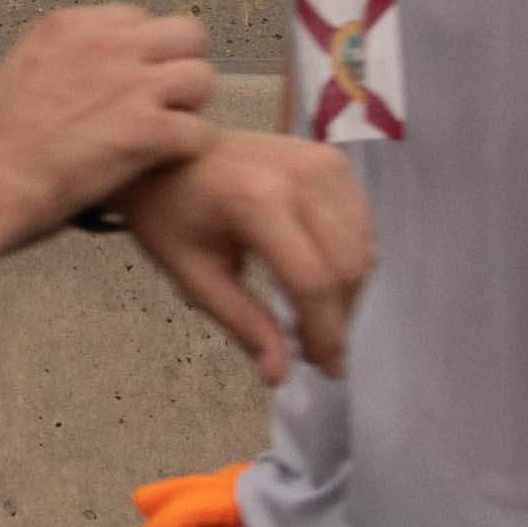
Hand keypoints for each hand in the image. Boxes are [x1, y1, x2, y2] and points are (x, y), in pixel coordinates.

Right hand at [0, 2, 226, 230]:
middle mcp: (106, 44)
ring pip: (203, 79)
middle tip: (163, 105)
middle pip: (186, 34)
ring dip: (189, 110)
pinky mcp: (148, 130)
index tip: (131, 81)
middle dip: (181, 68)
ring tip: (164, 139)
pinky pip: (200, 133)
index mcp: (68, 26)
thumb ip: (52, 68)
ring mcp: (131, 84)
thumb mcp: (8, 75)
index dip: (143, 53)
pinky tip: (159, 168)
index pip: (137, 19)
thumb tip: (57, 90)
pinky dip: (186, 153)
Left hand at [116, 125, 375, 382]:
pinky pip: (362, 227)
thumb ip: (240, 322)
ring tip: (315, 318)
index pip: (311, 281)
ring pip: (362, 250)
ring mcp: (323, 162)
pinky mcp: (334, 160)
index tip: (323, 368)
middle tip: (318, 351)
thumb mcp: (190, 273)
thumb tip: (280, 375)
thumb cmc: (168, 212)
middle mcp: (300, 175)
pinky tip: (320, 281)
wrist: (165, 151)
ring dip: (347, 294)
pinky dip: (349, 263)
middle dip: (339, 319)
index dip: (324, 332)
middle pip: (345, 268)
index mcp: (255, 200)